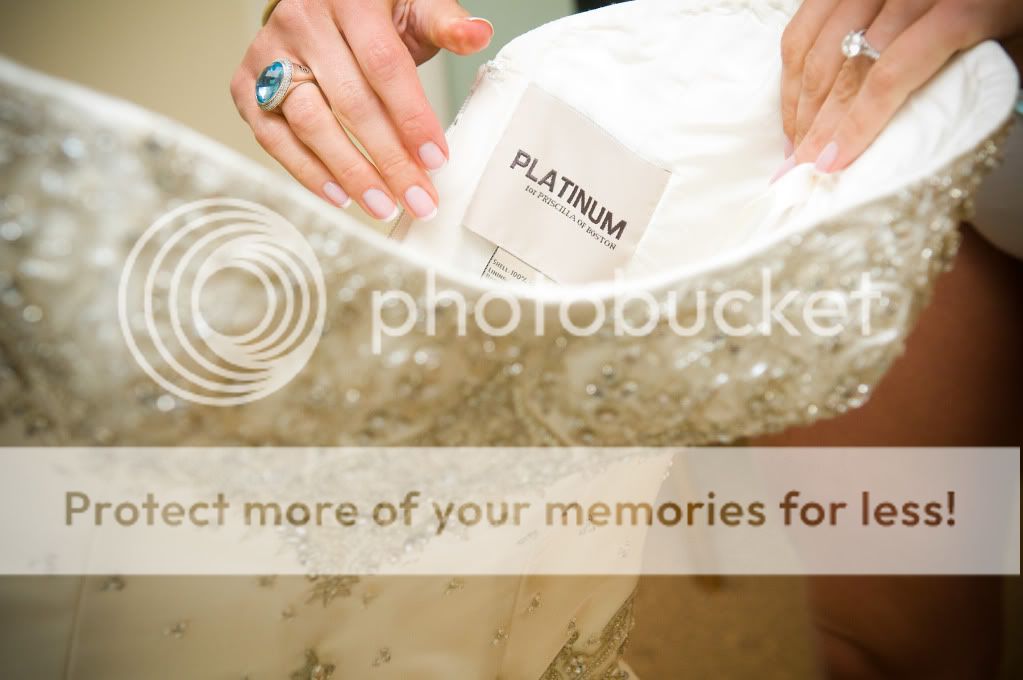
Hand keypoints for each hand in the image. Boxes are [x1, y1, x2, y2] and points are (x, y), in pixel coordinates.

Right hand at [231, 0, 493, 219]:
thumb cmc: (371, 9)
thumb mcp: (413, 4)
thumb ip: (444, 22)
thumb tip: (477, 34)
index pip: (383, 66)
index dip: (411, 117)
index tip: (436, 159)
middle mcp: (302, 24)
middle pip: (350, 104)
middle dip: (389, 160)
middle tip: (418, 198)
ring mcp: (269, 54)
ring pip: (310, 124)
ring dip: (350, 173)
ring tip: (384, 205)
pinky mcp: (246, 84)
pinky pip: (274, 137)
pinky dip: (307, 171)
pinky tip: (340, 196)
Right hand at [775, 0, 1022, 179]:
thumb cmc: (1008, 12)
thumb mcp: (1011, 51)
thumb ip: (970, 87)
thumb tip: (909, 148)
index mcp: (961, 7)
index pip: (891, 73)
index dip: (857, 123)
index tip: (832, 163)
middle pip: (848, 66)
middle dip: (820, 124)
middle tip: (803, 167)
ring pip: (817, 46)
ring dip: (800, 102)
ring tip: (795, 143)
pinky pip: (805, 23)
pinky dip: (793, 67)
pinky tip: (794, 103)